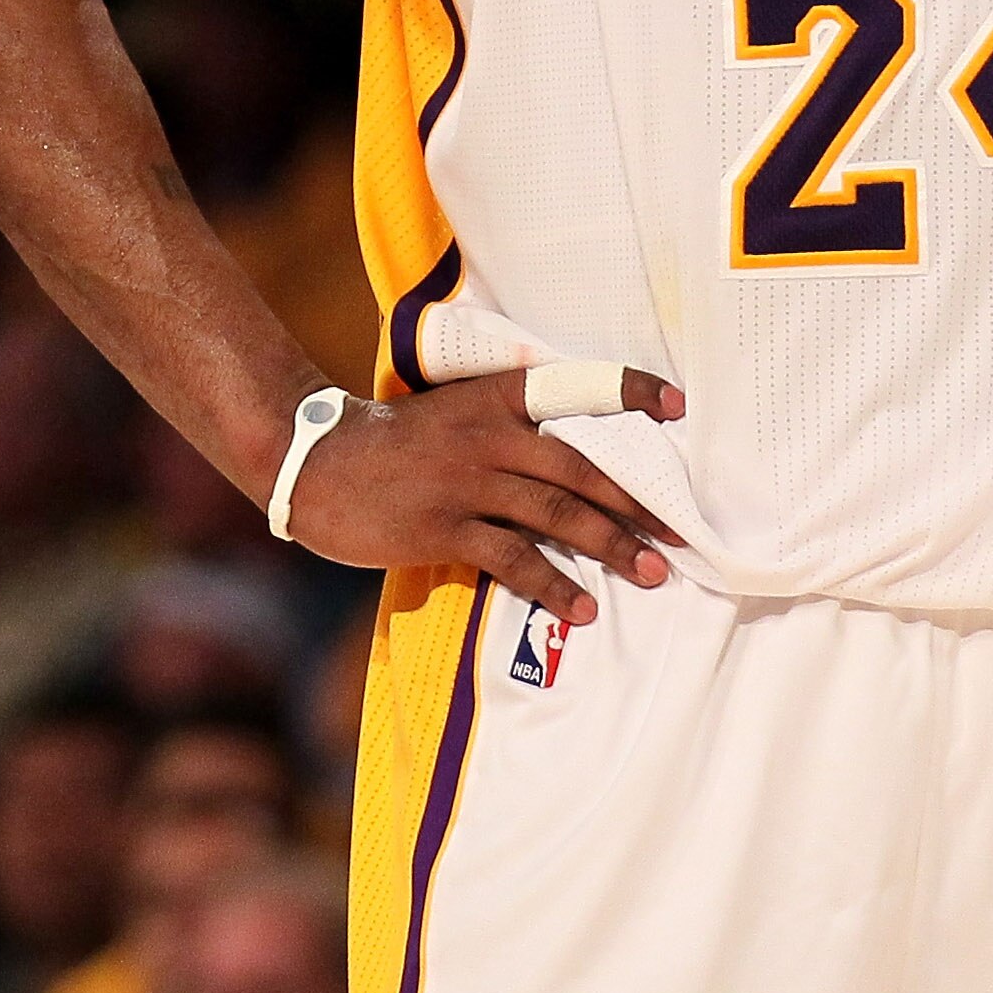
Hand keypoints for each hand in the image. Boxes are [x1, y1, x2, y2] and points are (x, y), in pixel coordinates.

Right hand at [281, 369, 687, 623]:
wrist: (315, 461)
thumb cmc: (389, 442)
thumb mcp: (449, 414)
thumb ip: (501, 428)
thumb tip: (565, 461)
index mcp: (493, 399)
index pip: (574, 385)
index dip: (630, 391)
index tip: (677, 407)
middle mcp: (488, 436)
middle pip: (579, 467)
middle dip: (636, 502)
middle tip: (677, 532)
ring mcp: (466, 483)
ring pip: (555, 514)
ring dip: (610, 545)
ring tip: (650, 573)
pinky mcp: (444, 528)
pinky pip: (513, 559)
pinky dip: (553, 585)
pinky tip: (581, 607)